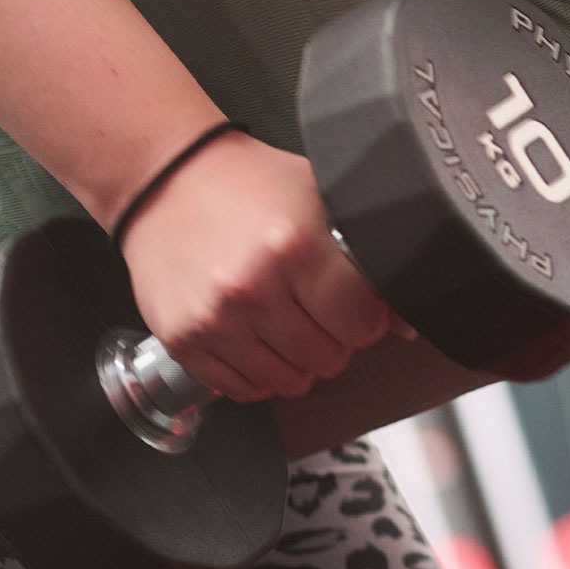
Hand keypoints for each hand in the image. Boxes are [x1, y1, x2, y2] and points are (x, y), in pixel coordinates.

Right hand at [116, 128, 411, 402]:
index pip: (360, 323)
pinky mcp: (182, 338)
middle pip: (327, 359)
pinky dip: (256, 373)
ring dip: (296, 361)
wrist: (164, 178)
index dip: (366, 319)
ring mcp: (214, 318)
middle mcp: (253, 287)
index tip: (356, 306)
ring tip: (285, 323)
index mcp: (295, 246)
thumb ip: (365, 253)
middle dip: (333, 340)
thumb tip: (405, 319)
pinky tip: (254, 337)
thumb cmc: (247, 183)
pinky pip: (241, 389)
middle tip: (318, 311)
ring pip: (287, 383)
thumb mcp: (317, 197)